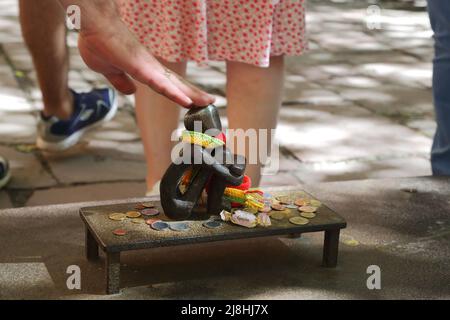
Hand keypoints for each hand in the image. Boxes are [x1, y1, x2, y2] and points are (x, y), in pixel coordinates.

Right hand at [60, 0, 214, 106]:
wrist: (93, 25)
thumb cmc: (99, 42)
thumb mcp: (108, 70)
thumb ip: (120, 81)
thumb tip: (130, 92)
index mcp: (144, 69)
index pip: (166, 84)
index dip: (179, 92)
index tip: (192, 101)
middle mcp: (150, 68)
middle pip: (176, 84)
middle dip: (193, 94)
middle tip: (210, 102)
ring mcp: (148, 67)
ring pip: (174, 85)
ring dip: (191, 94)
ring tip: (207, 102)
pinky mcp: (142, 67)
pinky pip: (161, 84)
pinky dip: (174, 94)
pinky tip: (186, 101)